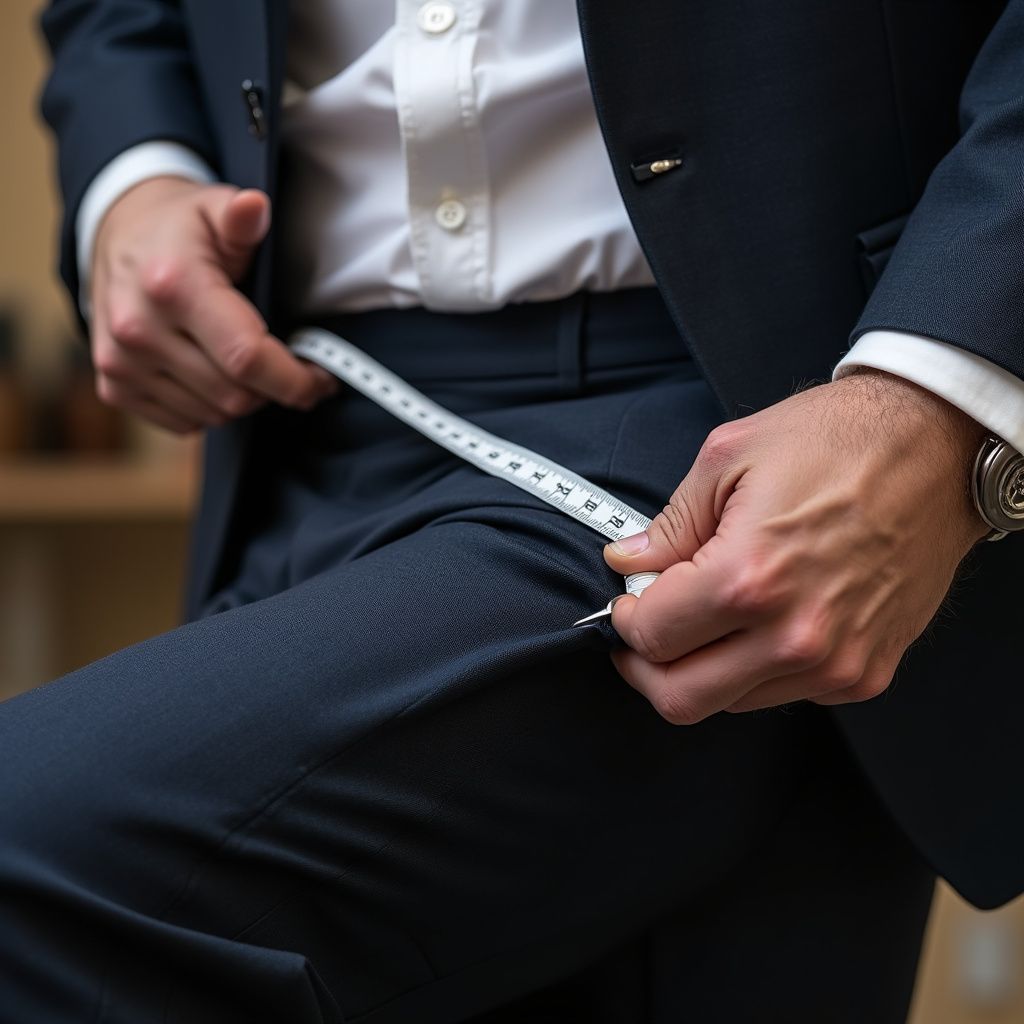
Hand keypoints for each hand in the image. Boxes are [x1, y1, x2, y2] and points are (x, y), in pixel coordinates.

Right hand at [89, 177, 336, 432]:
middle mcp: (139, 329)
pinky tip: (211, 372)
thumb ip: (241, 218)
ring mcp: (121, 363)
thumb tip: (254, 207)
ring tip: (244, 363)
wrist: (113, 236)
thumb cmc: (179, 229)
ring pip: (214, 415)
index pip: (247, 358)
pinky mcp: (114, 386)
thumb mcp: (214, 208)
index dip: (294, 379)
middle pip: (235, 395)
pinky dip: (209, 408)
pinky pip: (185, 422)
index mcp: (173, 286)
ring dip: (242, 398)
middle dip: (272, 387)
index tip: (321, 380)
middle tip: (285, 366)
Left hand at [604, 370, 988, 723]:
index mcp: (749, 578)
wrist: (935, 447)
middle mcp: (794, 634)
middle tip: (645, 633)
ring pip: (730, 704)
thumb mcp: (728, 458)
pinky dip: (755, 669)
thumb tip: (628, 561)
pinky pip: (784, 694)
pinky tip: (758, 623)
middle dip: (647, 668)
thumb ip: (669, 524)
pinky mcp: (865, 673)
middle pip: (682, 698)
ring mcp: (835, 662)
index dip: (626, 620)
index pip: (652, 637)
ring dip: (702, 670)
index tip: (631, 601)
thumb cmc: (838, 441)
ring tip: (706, 618)